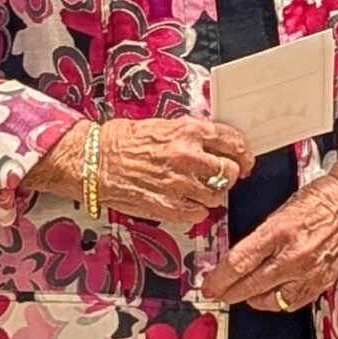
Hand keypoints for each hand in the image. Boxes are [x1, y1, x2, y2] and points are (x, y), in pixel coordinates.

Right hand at [24, 118, 253, 223]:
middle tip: (223, 176)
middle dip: (229, 175)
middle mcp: (187, 157)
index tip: (244, 158)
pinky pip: (198, 213)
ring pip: (217, 195)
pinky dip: (196, 210)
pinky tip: (186, 202)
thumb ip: (190, 135)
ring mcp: (179, 184)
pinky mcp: (168, 206)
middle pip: (230, 171)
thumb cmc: (122, 140)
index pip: (233, 142)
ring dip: (212, 194)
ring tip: (199, 190)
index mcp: (188, 131)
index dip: (243, 152)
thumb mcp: (161, 125)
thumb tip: (213, 144)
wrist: (93, 161)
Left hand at [203, 159, 337, 311]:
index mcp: (279, 231)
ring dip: (252, 299)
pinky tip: (270, 295)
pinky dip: (277, 302)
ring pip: (270, 300)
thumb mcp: (283, 210)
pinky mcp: (322, 282)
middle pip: (251, 285)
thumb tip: (240, 256)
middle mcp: (293, 256)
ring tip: (244, 293)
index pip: (240, 262)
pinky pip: (292, 303)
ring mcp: (309, 272)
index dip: (220, 277)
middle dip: (230, 292)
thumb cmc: (321, 199)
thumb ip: (262, 236)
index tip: (209, 284)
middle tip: (218, 293)